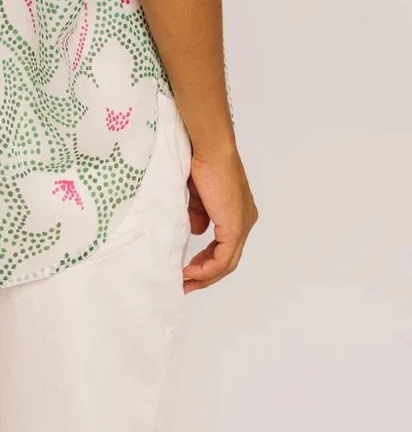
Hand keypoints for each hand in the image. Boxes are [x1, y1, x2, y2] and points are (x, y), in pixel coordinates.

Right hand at [181, 143, 258, 292]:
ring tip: (185, 282)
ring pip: (227, 262)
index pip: (225, 246)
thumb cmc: (201, 162)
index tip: (188, 269)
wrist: (209, 148)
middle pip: (228, 259)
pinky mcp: (234, 227)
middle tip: (186, 284)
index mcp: (238, 212)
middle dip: (205, 274)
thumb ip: (199, 214)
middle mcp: (245, 220)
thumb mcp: (197, 195)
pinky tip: (189, 272)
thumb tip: (197, 231)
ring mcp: (242, 225)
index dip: (206, 260)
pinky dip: (205, 269)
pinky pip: (222, 259)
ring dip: (204, 275)